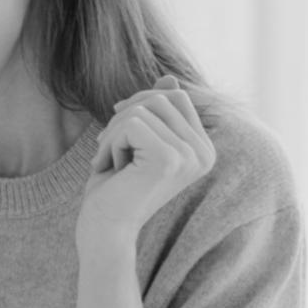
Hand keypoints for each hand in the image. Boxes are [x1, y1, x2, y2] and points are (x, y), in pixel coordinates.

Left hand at [78, 75, 215, 247]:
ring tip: (109, 164)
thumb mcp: (136, 143)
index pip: (174, 96)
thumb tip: (170, 77)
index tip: (119, 133)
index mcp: (203, 149)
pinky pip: (130, 123)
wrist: (104, 230)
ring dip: (113, 134)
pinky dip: (109, 143)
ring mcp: (189, 156)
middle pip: (159, 98)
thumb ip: (157, 113)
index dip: (139, 106)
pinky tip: (109, 170)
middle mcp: (204, 153)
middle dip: (123, 119)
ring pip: (142, 110)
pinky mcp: (168, 159)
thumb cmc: (115, 189)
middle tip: (108, 151)